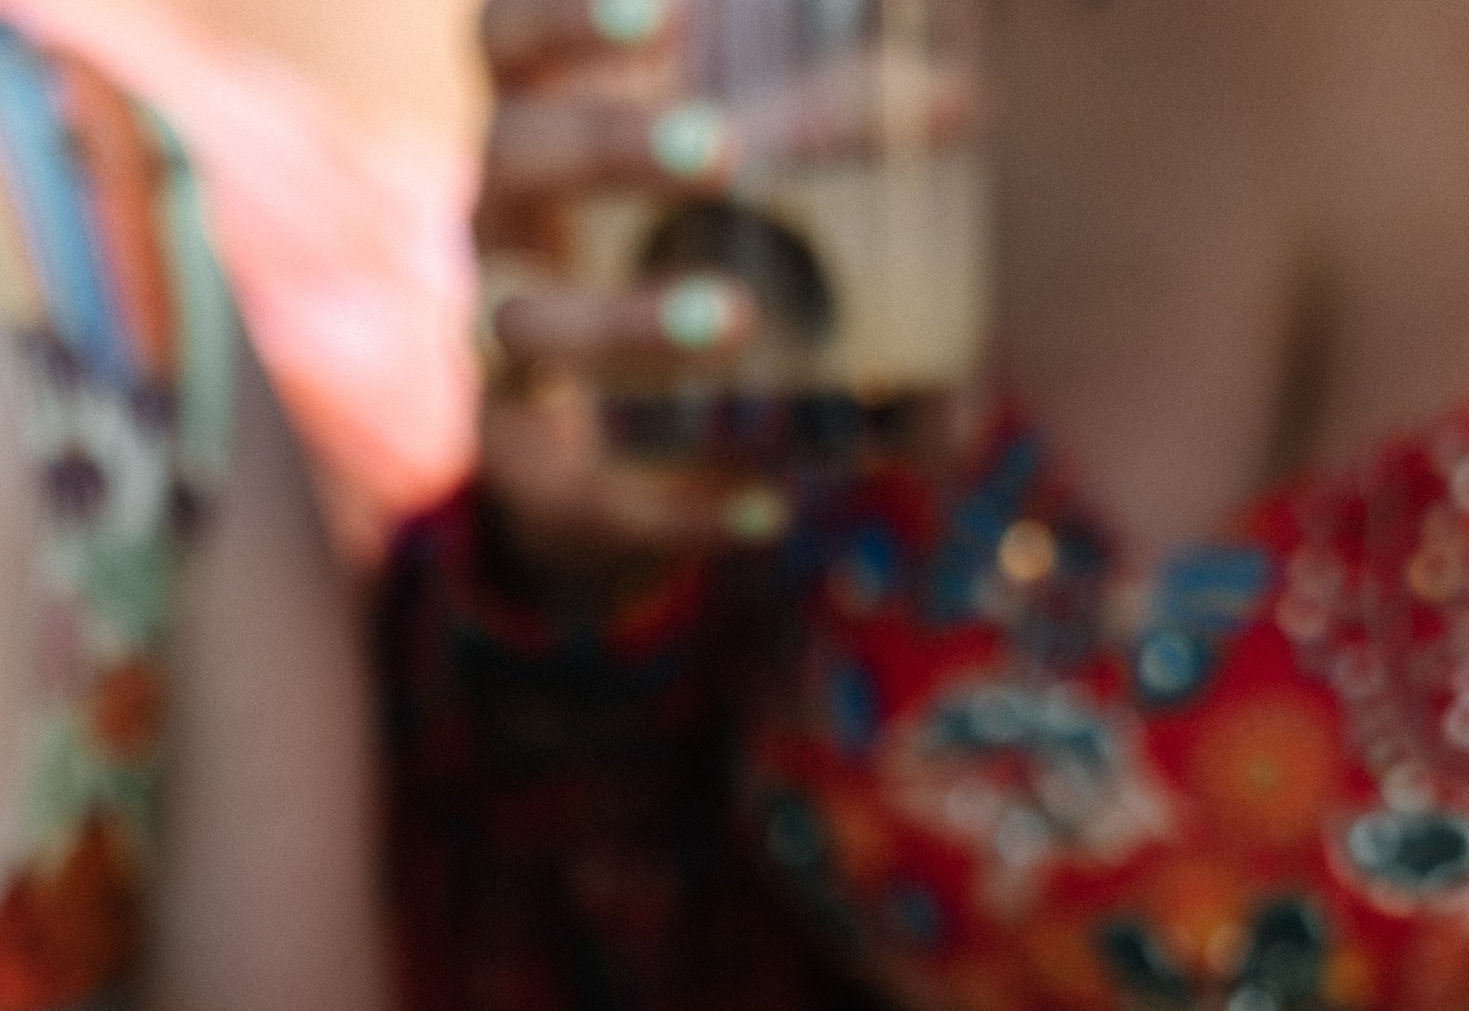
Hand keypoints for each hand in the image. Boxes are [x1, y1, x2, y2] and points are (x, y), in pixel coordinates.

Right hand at [476, 0, 779, 567]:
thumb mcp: (750, 194)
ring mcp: (505, 340)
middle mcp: (506, 222)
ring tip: (738, 321)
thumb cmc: (688, 266)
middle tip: (725, 153)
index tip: (662, 13)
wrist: (611, 456)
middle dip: (608, 145)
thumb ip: (833, 138)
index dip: (562, 13)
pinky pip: (575, 486)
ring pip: (525, 324)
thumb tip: (964, 101)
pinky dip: (669, 502)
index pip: (510, 38)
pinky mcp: (522, 461)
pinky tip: (764, 504)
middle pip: (514, 153)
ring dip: (629, 322)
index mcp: (548, 129)